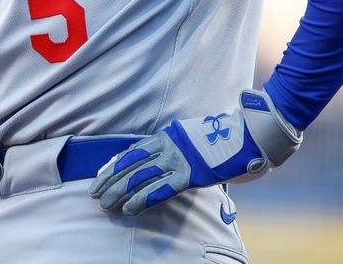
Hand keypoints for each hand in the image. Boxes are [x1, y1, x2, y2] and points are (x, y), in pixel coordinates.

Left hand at [89, 88, 301, 215]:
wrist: (246, 135)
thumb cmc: (221, 139)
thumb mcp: (191, 138)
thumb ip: (174, 148)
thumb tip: (160, 164)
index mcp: (167, 136)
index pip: (132, 151)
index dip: (113, 165)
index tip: (99, 176)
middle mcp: (168, 146)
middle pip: (130, 164)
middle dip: (110, 180)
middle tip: (95, 193)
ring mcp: (178, 160)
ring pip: (140, 177)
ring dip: (120, 192)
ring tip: (106, 203)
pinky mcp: (189, 174)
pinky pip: (160, 189)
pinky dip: (142, 199)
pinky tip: (130, 208)